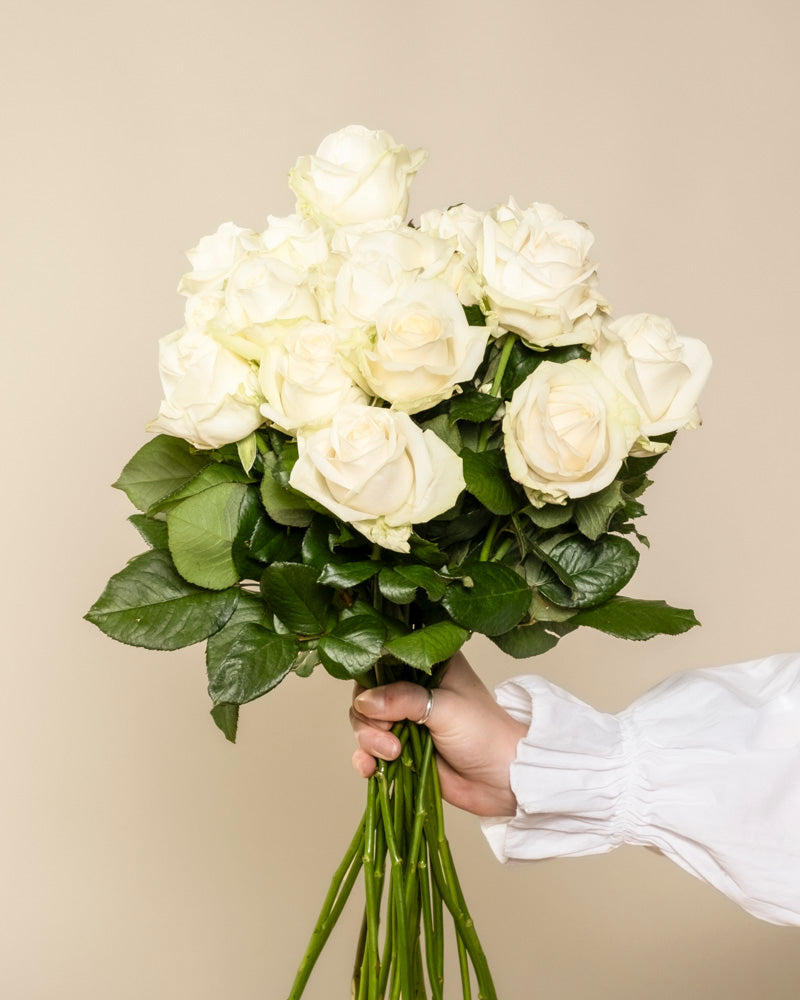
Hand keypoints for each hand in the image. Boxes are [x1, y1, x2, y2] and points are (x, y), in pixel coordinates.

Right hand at [350, 651, 526, 816]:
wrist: (502, 779)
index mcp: (428, 664)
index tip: (376, 699)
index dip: (372, 678)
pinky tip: (370, 769)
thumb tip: (363, 701)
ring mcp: (405, 718)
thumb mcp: (445, 708)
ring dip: (369, 740)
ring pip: (364, 722)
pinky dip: (365, 759)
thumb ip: (403, 700)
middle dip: (369, 718)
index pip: (384, 659)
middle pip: (367, 693)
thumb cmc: (484, 733)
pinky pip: (368, 750)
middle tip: (390, 735)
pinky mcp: (400, 747)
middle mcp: (412, 687)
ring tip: (393, 754)